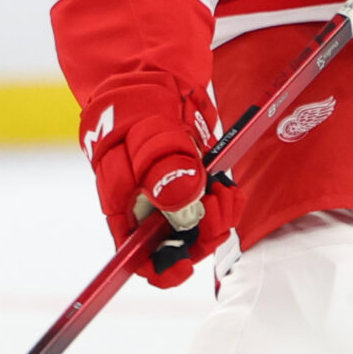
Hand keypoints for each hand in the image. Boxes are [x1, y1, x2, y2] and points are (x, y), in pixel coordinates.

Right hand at [80, 71, 236, 288]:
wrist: (153, 82)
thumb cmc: (137, 110)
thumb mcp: (148, 136)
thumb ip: (163, 169)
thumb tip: (183, 206)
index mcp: (124, 207)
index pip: (136, 258)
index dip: (161, 271)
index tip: (185, 265)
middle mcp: (147, 212)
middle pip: (176, 248)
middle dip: (203, 235)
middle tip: (218, 204)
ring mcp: (170, 201)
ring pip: (199, 231)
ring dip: (219, 217)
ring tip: (226, 191)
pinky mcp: (191, 188)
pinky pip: (212, 210)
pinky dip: (225, 202)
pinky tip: (228, 186)